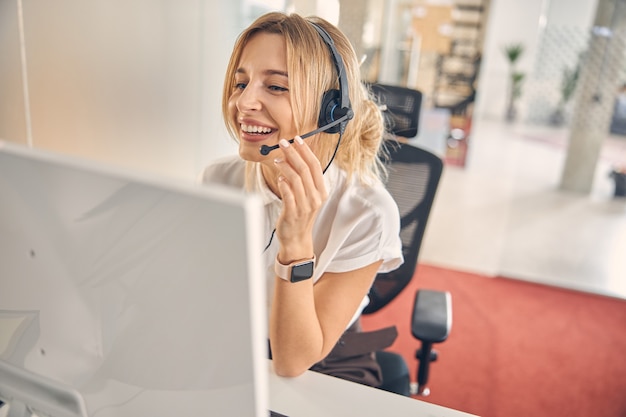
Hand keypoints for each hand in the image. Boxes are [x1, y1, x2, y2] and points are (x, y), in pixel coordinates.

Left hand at [273, 136, 327, 262]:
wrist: (296, 238)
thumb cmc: (299, 214)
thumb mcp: (306, 195)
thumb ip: (302, 179)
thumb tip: (293, 158)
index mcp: (321, 191)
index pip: (315, 165)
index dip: (306, 150)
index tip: (297, 139)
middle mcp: (315, 198)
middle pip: (305, 169)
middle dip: (293, 153)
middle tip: (283, 143)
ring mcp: (305, 206)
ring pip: (295, 179)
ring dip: (285, 166)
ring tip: (276, 159)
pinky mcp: (293, 213)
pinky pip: (288, 194)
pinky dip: (283, 183)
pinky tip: (278, 177)